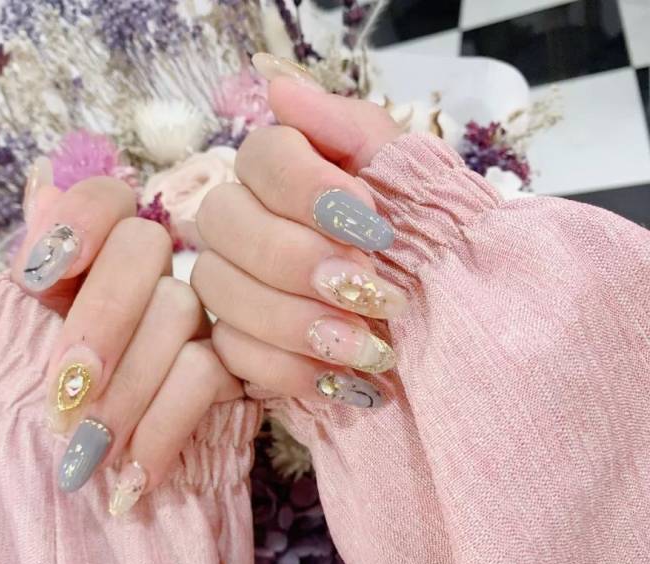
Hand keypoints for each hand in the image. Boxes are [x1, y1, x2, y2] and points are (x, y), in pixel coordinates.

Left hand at [12, 174, 241, 514]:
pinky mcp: (228, 354)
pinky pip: (205, 376)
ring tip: (84, 456)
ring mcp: (195, 303)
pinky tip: (134, 477)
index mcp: (96, 244)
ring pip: (176, 312)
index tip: (42, 274)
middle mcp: (153, 260)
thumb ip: (37, 260)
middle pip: (143, 248)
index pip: (105, 195)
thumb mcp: (30, 323)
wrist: (97, 446)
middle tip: (62, 395)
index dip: (79, 219)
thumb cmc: (56, 381)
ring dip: (124, 393)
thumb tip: (42, 178)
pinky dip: (163, 429)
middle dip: (100, 321)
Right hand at [192, 60, 403, 408]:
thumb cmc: (422, 242)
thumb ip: (345, 125)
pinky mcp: (236, 341)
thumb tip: (276, 85)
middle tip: (368, 290)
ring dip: (297, 321)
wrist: (440, 321)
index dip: (309, 190)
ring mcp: (232, 282)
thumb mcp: (404, 173)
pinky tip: (341, 378)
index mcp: (281, 172)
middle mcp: (243, 221)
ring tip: (367, 347)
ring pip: (222, 290)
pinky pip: (233, 351)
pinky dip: (290, 368)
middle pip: (225, 222)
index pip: (260, 156)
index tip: (373, 225)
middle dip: (298, 259)